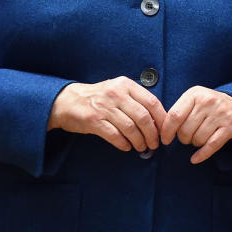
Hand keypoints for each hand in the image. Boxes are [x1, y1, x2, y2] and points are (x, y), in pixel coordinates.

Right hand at [48, 77, 165, 152]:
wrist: (67, 101)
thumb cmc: (97, 97)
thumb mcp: (117, 90)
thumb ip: (135, 100)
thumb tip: (156, 120)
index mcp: (125, 85)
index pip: (151, 102)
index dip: (161, 119)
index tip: (165, 131)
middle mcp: (115, 94)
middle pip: (143, 117)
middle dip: (152, 134)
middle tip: (154, 143)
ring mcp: (104, 107)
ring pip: (130, 128)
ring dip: (139, 141)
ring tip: (141, 147)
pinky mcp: (93, 120)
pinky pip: (115, 136)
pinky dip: (123, 144)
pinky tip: (126, 147)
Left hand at [159, 86, 231, 163]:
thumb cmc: (212, 106)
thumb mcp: (196, 100)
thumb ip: (180, 110)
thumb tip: (162, 128)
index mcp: (195, 94)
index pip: (175, 115)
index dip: (167, 130)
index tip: (165, 139)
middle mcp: (207, 102)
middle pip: (185, 129)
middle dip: (183, 138)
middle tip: (187, 137)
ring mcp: (220, 114)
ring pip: (198, 138)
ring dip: (195, 143)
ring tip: (199, 138)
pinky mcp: (230, 127)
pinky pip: (211, 145)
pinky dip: (201, 154)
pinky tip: (195, 158)